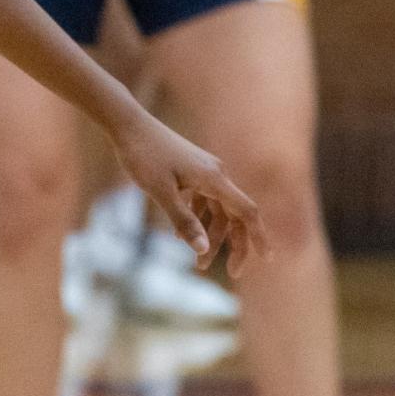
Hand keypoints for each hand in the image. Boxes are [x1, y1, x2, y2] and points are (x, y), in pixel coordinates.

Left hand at [111, 111, 265, 276]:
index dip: (259, 236)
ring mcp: (204, 170)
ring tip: (196, 262)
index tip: (268, 260)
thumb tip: (204, 250)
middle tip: (224, 271)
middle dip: (231, 245)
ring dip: (210, 235)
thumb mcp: (160, 192)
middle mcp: (215, 173)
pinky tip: (179, 236)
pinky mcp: (191, 168)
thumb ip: (184, 221)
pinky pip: (203, 199)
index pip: (247, 212)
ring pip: (217, 209)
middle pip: (234, 215)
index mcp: (214, 178)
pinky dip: (196, 218)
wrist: (126, 124)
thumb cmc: (142, 156)